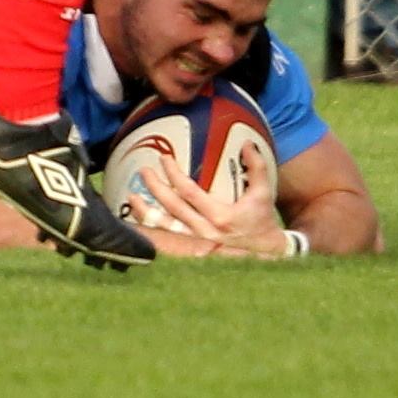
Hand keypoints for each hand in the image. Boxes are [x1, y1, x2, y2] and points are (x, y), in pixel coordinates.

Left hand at [138, 145, 288, 258]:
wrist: (267, 253)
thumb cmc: (263, 220)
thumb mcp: (264, 193)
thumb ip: (257, 168)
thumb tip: (247, 144)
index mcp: (220, 216)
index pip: (189, 192)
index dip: (173, 174)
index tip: (164, 159)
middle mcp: (205, 231)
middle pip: (172, 207)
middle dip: (155, 187)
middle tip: (144, 170)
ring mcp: (197, 243)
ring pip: (165, 227)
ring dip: (146, 212)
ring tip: (131, 197)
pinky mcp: (193, 250)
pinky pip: (168, 240)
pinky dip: (152, 230)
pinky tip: (139, 221)